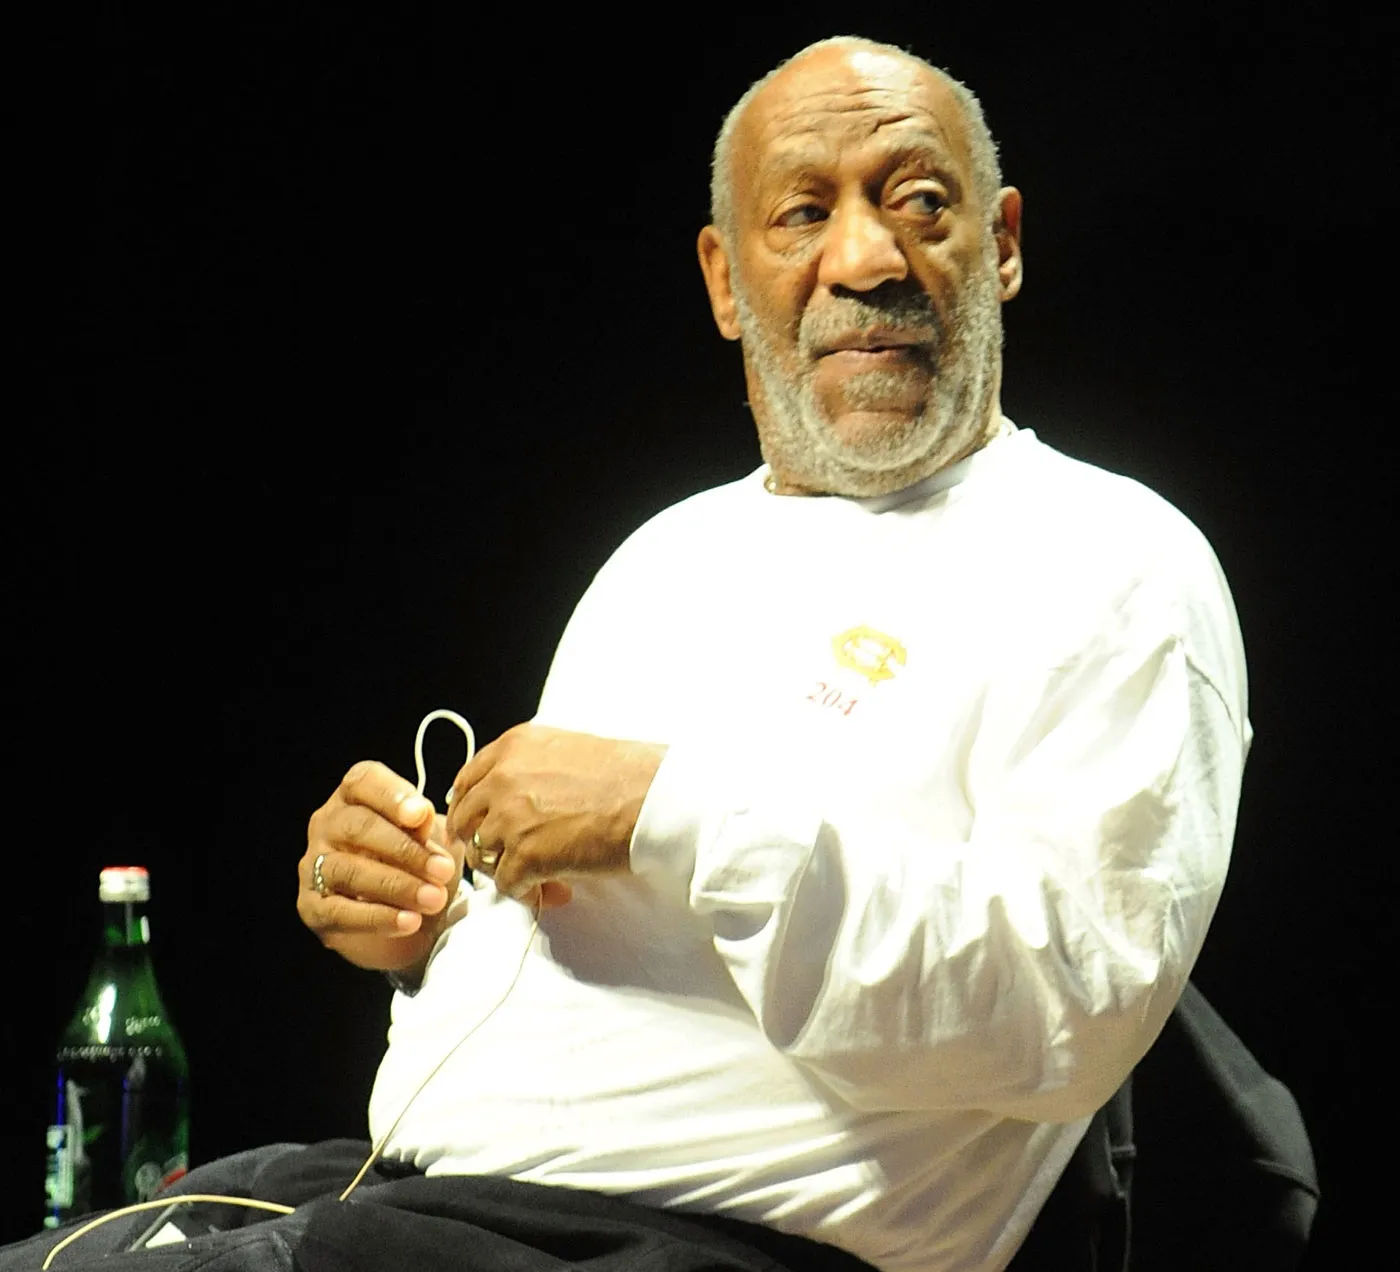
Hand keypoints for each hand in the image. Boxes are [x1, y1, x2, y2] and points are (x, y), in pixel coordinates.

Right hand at [299, 761, 463, 974]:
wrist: (417, 920)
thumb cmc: (423, 866)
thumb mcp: (434, 840)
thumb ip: (425, 825)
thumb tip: (419, 818)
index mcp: (356, 796)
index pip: (364, 781)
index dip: (391, 795)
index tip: (420, 814)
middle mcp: (328, 824)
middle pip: (358, 827)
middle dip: (405, 849)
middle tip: (442, 870)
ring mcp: (315, 865)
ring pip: (349, 870)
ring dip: (396, 886)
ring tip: (433, 899)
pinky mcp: (312, 907)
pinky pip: (339, 911)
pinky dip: (377, 917)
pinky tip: (408, 921)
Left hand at [445, 723, 664, 903]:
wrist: (654, 798)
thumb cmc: (629, 773)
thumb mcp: (569, 749)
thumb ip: (532, 767)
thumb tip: (518, 795)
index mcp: (513, 747)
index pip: (466, 782)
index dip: (473, 809)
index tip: (484, 825)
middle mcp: (503, 778)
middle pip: (464, 821)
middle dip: (484, 842)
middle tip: (509, 856)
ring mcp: (510, 817)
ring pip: (481, 856)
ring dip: (506, 870)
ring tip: (540, 877)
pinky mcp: (525, 855)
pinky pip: (506, 885)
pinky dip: (527, 893)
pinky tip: (552, 889)